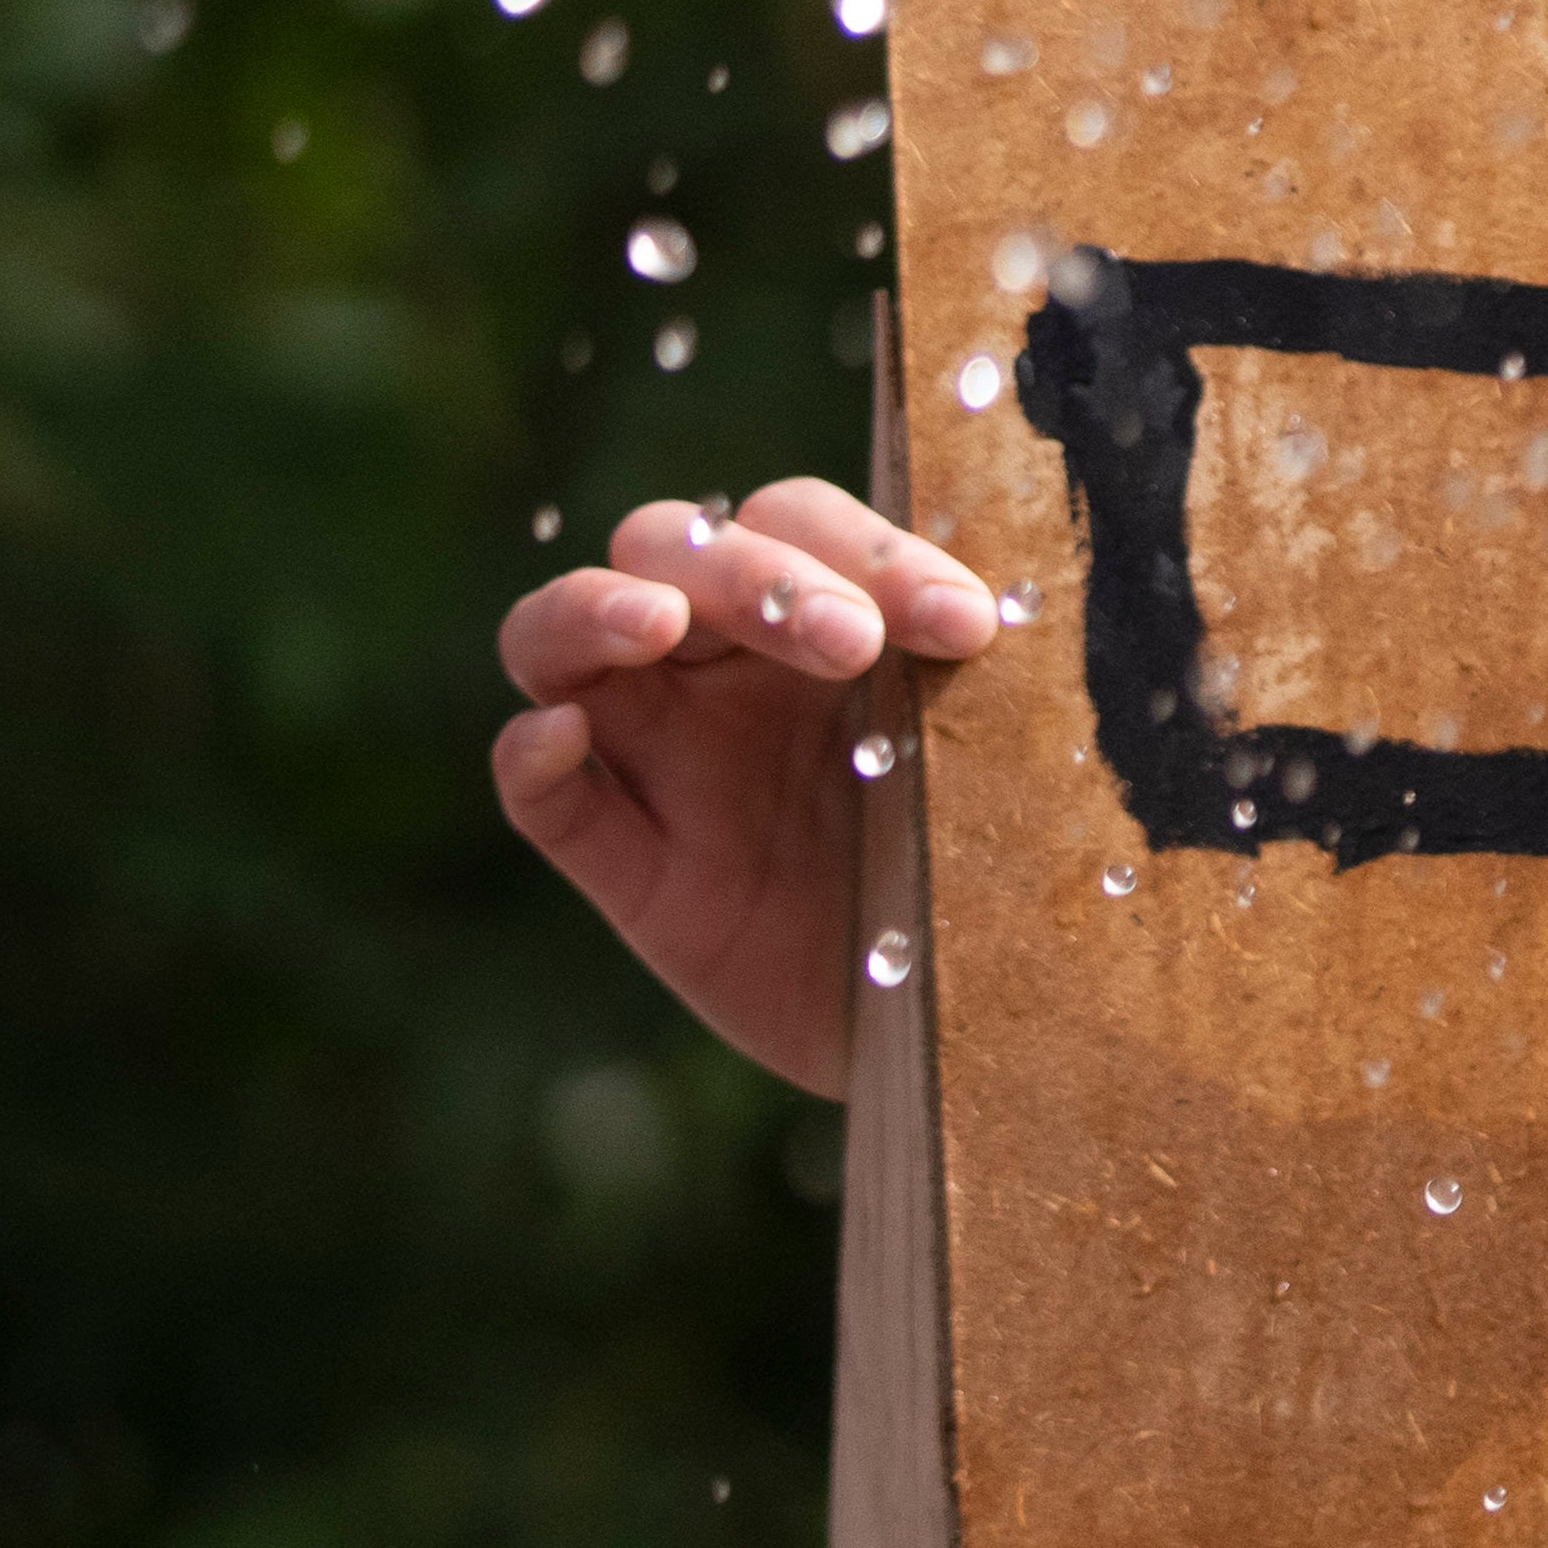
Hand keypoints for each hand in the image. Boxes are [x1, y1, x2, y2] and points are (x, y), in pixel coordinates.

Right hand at [493, 479, 1004, 1090]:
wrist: (970, 1024)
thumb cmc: (997, 867)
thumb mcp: (1007, 769)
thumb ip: (995, 691)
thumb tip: (1013, 625)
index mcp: (819, 615)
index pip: (798, 522)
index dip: (871, 553)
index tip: (966, 627)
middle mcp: (720, 665)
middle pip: (673, 550)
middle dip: (756, 576)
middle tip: (848, 643)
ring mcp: (656, 754)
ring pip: (558, 636)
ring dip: (596, 611)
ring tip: (656, 625)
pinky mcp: (624, 860)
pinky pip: (539, 791)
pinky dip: (534, 755)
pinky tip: (562, 739)